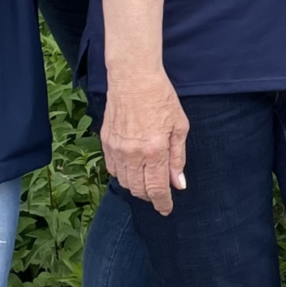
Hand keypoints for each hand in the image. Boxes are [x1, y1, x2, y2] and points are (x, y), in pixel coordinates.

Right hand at [102, 68, 189, 214]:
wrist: (133, 77)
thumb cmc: (161, 97)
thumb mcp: (179, 126)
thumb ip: (177, 158)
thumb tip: (178, 183)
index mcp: (154, 150)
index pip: (157, 189)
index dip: (162, 203)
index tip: (166, 209)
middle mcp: (133, 154)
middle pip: (138, 190)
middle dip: (150, 196)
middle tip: (159, 193)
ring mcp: (116, 148)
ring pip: (124, 182)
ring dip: (136, 186)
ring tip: (146, 180)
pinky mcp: (106, 142)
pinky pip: (112, 169)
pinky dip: (122, 174)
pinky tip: (132, 168)